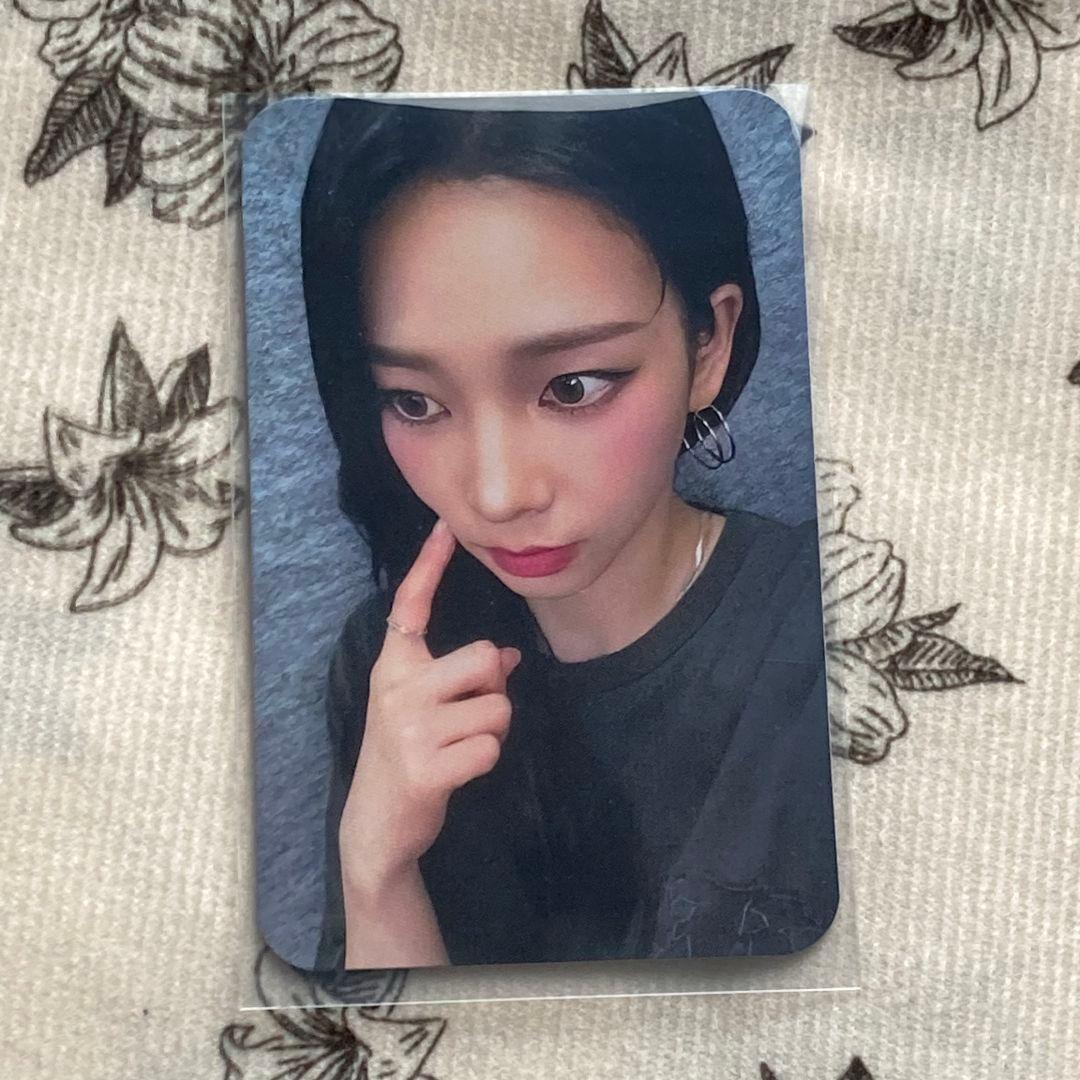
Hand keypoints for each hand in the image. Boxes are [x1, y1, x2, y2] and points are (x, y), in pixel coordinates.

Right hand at [339, 518, 520, 901]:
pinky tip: (457, 772)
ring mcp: (409, 728)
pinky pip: (491, 747)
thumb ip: (458, 677)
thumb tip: (510, 657)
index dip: (430, 564)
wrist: (377, 823)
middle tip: (469, 713)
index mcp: (394, 666)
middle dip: (494, 686)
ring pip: (498, 705)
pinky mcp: (427, 767)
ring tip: (460, 745)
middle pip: (486, 656)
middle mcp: (397, 688)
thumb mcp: (421, 707)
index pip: (411, 604)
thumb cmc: (406, 754)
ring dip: (494, 728)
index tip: (446, 526)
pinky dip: (487, 760)